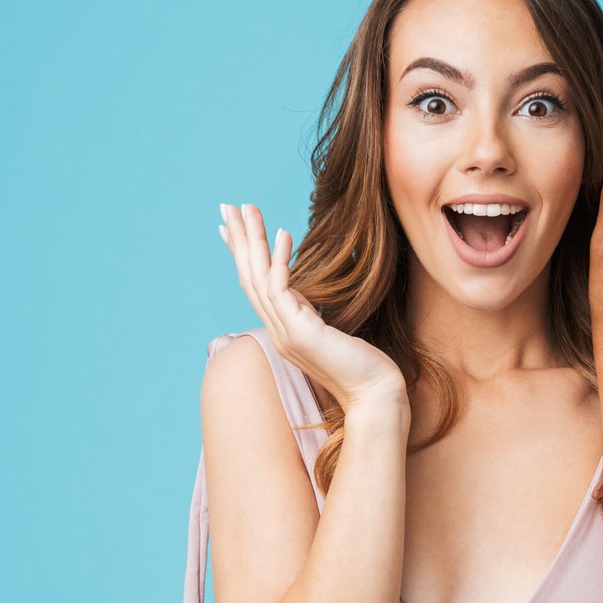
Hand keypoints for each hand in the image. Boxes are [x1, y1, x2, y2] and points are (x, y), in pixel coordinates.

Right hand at [218, 202, 405, 408]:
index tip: (230, 228)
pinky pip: (282, 290)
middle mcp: (278, 331)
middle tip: (226, 206)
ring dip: (253, 241)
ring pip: (259, 279)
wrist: (375, 396)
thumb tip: (305, 299)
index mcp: (283, 330)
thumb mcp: (330, 334)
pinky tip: (284, 233)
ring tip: (248, 209)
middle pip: (249, 277)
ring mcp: (286, 333)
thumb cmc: (362, 368)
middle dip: (238, 240)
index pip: (255, 286)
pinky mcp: (302, 333)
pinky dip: (280, 260)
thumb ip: (311, 316)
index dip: (242, 256)